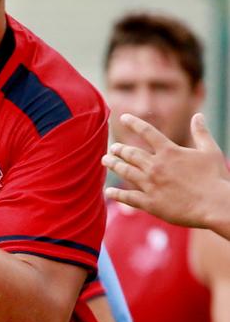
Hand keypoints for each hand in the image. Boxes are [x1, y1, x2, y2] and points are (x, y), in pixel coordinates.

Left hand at [102, 113, 229, 229]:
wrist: (216, 206)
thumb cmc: (216, 179)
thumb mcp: (210, 151)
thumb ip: (201, 133)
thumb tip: (198, 115)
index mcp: (169, 151)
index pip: (146, 131)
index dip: (133, 122)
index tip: (122, 117)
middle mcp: (155, 166)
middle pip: (130, 153)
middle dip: (119, 149)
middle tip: (112, 148)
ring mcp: (151, 184)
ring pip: (125, 171)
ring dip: (113, 165)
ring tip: (105, 161)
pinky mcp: (150, 203)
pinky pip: (128, 197)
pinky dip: (116, 194)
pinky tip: (108, 192)